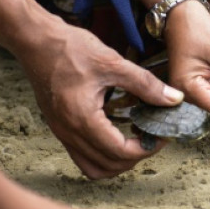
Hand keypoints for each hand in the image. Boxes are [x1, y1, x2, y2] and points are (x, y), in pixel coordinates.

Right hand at [13, 14, 183, 177]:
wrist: (35, 41)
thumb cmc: (70, 48)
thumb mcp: (113, 63)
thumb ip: (146, 84)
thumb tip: (174, 99)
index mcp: (82, 119)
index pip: (120, 152)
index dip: (146, 149)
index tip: (161, 136)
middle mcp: (69, 132)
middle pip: (108, 166)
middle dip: (135, 157)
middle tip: (152, 137)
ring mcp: (61, 132)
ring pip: (93, 167)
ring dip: (117, 161)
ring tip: (135, 140)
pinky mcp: (59, 127)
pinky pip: (82, 155)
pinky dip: (102, 154)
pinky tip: (116, 133)